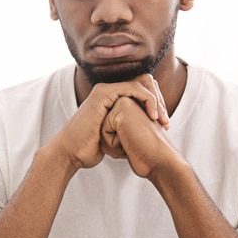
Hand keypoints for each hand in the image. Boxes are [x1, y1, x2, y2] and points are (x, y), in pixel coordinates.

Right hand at [50, 75, 168, 169]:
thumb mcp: (115, 137)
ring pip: (142, 84)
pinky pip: (134, 89)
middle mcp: (109, 91)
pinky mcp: (103, 93)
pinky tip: (152, 116)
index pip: (142, 92)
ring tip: (162, 120)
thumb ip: (127, 129)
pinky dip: (147, 100)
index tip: (164, 125)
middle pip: (144, 85)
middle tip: (166, 122)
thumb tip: (143, 134)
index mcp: (112, 99)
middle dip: (159, 102)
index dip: (157, 105)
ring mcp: (105, 90)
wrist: (71, 153)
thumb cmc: (90, 149)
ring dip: (156, 101)